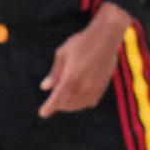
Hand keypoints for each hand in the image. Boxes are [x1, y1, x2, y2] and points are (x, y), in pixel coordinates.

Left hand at [39, 3, 130, 117]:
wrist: (107, 36)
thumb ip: (54, 73)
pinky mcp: (103, 86)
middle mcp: (84, 85)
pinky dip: (82, 103)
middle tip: (53, 101)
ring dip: (70, 105)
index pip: (57, 99)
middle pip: (67, 104)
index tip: (42, 113)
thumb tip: (44, 87)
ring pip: (79, 105)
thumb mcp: (62, 54)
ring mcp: (95, 87)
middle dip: (58, 105)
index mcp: (71, 77)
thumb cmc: (82, 42)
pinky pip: (91, 102)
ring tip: (64, 100)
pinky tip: (78, 98)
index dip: (48, 108)